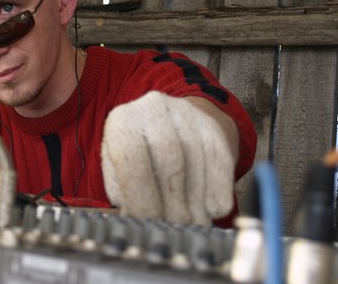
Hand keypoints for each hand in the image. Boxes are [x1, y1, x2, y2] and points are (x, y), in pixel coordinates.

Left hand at [101, 91, 235, 225]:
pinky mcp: (211, 125)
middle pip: (168, 161)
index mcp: (122, 121)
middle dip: (172, 203)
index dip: (141, 194)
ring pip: (195, 163)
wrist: (169, 124)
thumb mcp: (118, 167)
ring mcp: (185, 114)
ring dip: (196, 202)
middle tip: (174, 228)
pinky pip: (219, 161)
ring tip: (191, 224)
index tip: (148, 222)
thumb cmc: (138, 154)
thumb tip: (133, 219)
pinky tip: (212, 209)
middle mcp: (153, 109)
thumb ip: (122, 191)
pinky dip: (217, 190)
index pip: (131, 158)